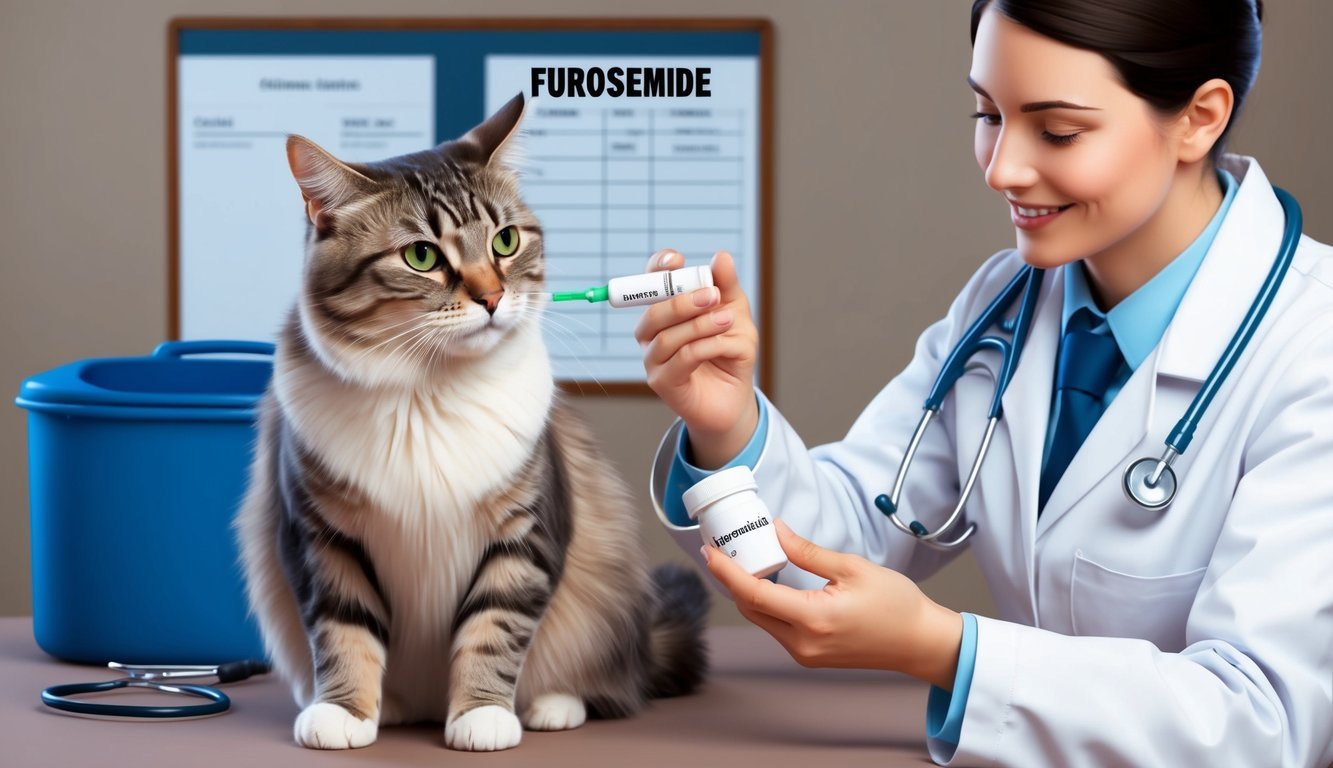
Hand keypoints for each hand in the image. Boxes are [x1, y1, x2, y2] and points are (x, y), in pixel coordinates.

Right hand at [634, 250, 758, 467]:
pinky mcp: (663, 383)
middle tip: (713, 295)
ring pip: (667, 337)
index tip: (677, 260)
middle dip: (683, 300)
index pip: (650, 283)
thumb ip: (726, 286)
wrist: (734, 397)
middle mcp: (651, 334)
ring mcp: (653, 360)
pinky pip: (681, 359)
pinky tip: (725, 345)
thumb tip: (721, 257)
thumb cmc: (729, 352)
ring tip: (727, 320)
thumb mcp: (734, 312)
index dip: (658, 269)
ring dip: (700, 325)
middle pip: (654, 312)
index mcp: (664, 311)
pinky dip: (706, 347)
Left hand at [702, 519, 963, 689]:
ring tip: (742, 561)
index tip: (709, 552)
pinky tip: (766, 583)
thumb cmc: (896, 605)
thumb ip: (807, 552)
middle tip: (723, 550)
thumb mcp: (852, 568)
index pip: (754, 595)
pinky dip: (766, 605)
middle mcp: (803, 643)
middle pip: (751, 609)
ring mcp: (805, 654)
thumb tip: (775, 531)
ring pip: (761, 620)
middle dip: (732, 580)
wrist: (919, 643)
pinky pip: (776, 628)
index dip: (727, 572)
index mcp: (813, 619)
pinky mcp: (809, 656)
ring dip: (749, 592)